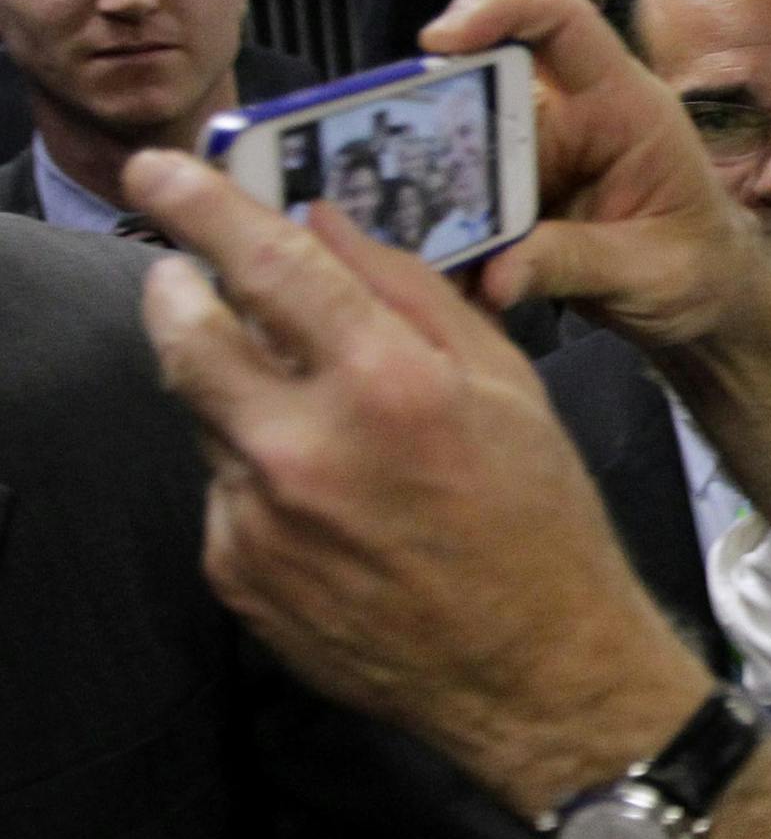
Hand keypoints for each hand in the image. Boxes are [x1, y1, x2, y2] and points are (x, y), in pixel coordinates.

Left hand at [125, 150, 713, 818]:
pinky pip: (221, 490)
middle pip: (183, 333)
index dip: (203, 203)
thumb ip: (411, 295)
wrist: (537, 674)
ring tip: (310, 415)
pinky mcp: (236, 575)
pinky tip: (327, 503)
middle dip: (175, 286)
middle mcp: (305, 448)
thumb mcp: (509, 388)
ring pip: (203, 413)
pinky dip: (257, 473)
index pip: (266, 264)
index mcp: (387, 386)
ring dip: (234, 388)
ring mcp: (259, 519)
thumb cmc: (542, 522)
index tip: (161, 165)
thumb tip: (324, 225)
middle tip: (189, 273)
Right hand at [412, 0, 770, 352]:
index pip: (562, 20)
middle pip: (488, 84)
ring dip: (433, 185)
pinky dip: (447, 229)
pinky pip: (467, 198)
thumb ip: (574, 264)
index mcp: (625, 105)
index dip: (500, 10)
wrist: (708, 301)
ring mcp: (541, 155)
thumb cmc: (700, 267)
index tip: (439, 40)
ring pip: (465, 145)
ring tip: (412, 234)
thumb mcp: (651, 270)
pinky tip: (439, 268)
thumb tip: (495, 275)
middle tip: (395, 162)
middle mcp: (575, 116)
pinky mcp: (519, 195)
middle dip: (435, 115)